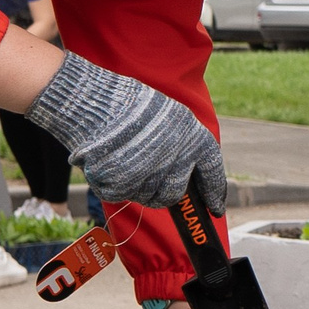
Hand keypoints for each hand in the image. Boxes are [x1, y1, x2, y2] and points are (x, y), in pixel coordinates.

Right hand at [28, 52, 227, 212]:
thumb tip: (183, 167)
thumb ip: (180, 142)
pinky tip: (109, 163)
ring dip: (138, 185)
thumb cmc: (129, 103)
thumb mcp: (168, 116)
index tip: (215, 207)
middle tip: (147, 175)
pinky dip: (115, 183)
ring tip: (124, 158)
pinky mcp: (125, 186)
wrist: (94, 101)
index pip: (212, 172)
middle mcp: (178, 160)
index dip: (215, 192)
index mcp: (194, 138)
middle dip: (164, 191)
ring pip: (148, 197)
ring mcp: (151, 176)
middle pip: (175, 193)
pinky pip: (123, 195)